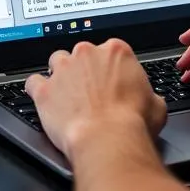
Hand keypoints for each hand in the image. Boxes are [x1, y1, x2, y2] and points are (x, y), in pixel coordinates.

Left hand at [25, 39, 167, 157]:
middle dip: (85, 69)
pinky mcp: (44, 90)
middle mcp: (87, 54)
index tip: (110, 80)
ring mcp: (63, 70)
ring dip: (61, 74)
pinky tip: (44, 99)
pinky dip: (37, 89)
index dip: (110, 67)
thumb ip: (149, 94)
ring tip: (66, 93)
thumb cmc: (132, 122)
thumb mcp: (156, 104)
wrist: (108, 139)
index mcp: (116, 51)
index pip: (110, 50)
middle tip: (91, 91)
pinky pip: (33, 82)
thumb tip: (150, 100)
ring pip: (56, 61)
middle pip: (82, 53)